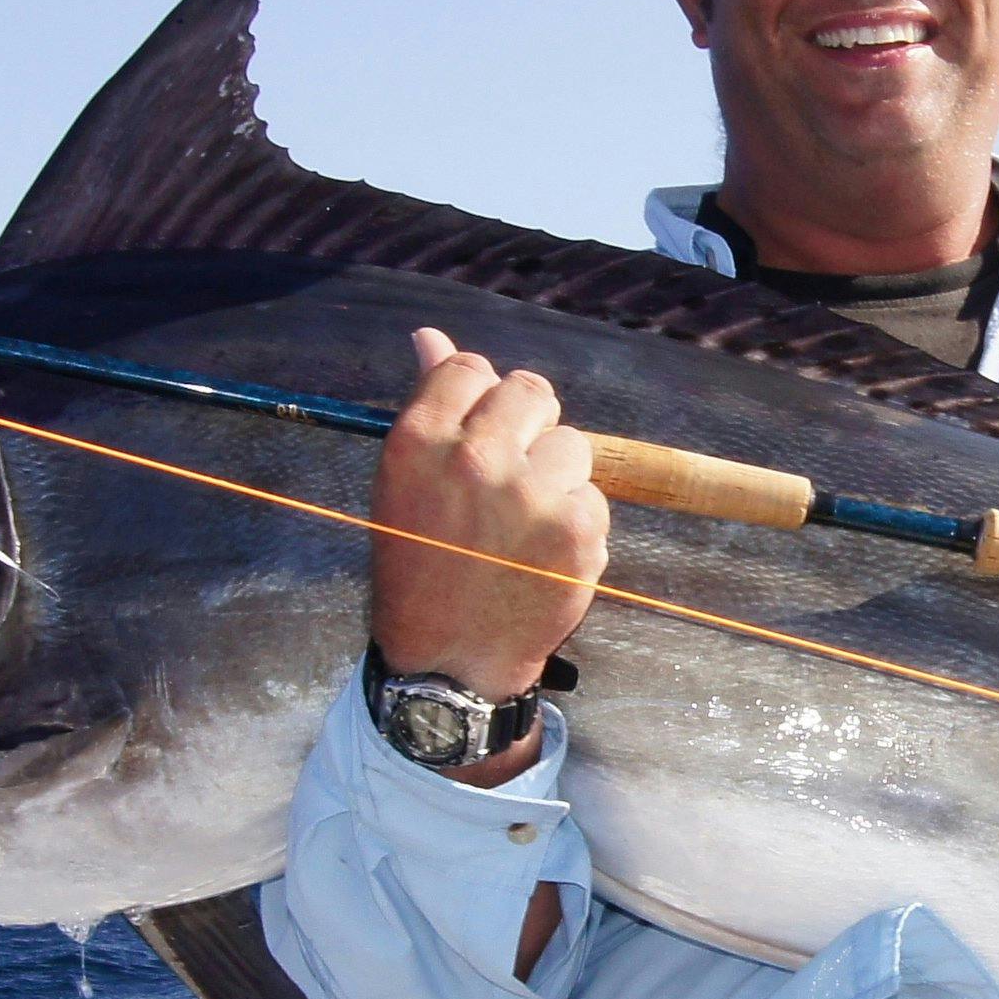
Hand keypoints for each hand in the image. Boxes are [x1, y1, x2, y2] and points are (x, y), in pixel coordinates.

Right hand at [367, 327, 603, 785]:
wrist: (447, 662)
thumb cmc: (420, 567)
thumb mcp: (405, 483)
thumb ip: (429, 406)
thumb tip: (430, 336)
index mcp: (421, 439)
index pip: (472, 369)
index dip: (483, 399)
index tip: (482, 434)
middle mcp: (476, 457)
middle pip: (533, 392)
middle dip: (529, 426)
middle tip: (510, 479)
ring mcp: (531, 493)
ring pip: (572, 444)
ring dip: (557, 478)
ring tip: (522, 528)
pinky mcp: (578, 529)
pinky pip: (593, 496)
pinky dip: (577, 525)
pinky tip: (542, 557)